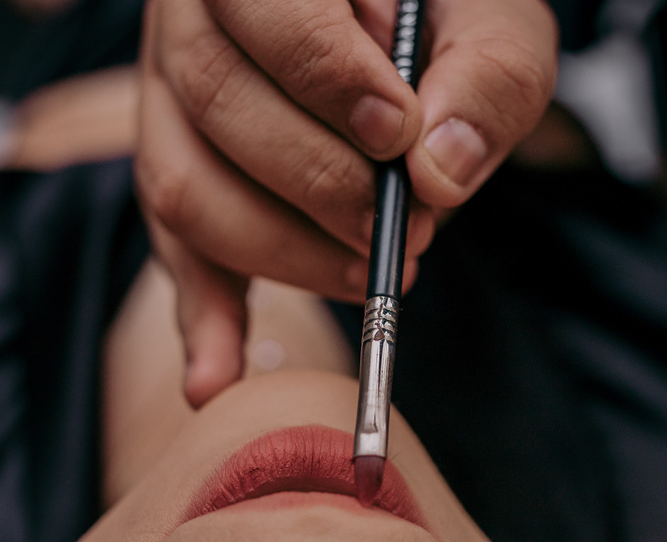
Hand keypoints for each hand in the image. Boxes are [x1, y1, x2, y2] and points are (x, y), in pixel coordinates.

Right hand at [136, 0, 556, 406]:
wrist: (414, 25)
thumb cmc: (450, 14)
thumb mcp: (499, 19)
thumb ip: (486, 76)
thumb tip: (437, 175)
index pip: (265, 7)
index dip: (327, 77)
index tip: (399, 136)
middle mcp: (189, 18)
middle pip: (216, 101)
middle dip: (318, 181)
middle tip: (408, 226)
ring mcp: (166, 99)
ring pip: (182, 183)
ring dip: (280, 251)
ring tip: (370, 276)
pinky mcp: (177, 171)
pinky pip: (172, 249)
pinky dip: (199, 318)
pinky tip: (217, 379)